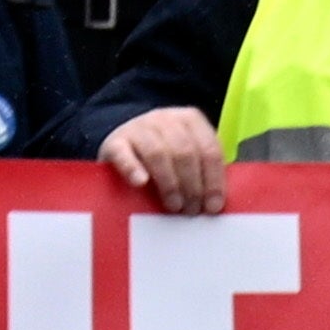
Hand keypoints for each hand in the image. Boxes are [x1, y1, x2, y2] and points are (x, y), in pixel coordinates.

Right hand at [94, 108, 229, 216]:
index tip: (212, 207)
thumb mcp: (188, 156)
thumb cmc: (163, 156)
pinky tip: (141, 183)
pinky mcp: (114, 141)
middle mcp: (165, 118)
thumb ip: (202, 171)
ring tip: (174, 206)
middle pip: (185, 152)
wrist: (125, 143)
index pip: (209, 149)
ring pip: (158, 153)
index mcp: (191, 120)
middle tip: (192, 210)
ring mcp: (138, 127)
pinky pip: (124, 155)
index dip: (213, 181)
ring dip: (169, 183)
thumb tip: (215, 204)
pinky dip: (133, 169)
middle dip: (192, 186)